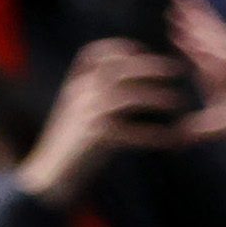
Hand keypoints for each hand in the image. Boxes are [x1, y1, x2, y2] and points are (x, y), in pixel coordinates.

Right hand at [15, 38, 185, 202]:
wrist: (47, 177)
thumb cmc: (66, 150)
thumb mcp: (75, 116)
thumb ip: (93, 99)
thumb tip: (123, 92)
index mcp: (74, 86)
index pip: (95, 54)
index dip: (121, 49)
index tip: (144, 52)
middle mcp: (79, 94)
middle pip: (119, 69)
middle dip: (150, 66)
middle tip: (176, 69)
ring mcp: (87, 113)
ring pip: (129, 96)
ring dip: (157, 97)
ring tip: (177, 102)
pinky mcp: (96, 136)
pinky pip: (133, 132)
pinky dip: (154, 135)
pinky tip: (170, 140)